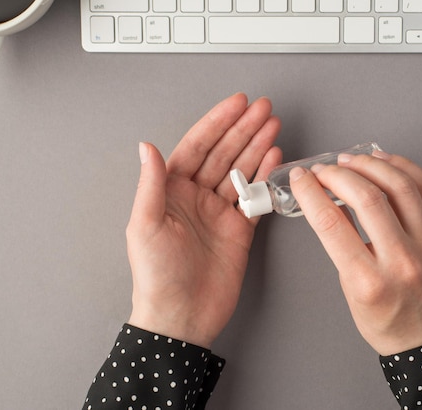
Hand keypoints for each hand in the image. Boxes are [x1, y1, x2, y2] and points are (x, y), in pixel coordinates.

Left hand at [126, 93, 281, 348]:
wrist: (182, 317)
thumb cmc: (157, 276)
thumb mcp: (146, 225)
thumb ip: (151, 184)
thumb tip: (147, 146)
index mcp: (171, 191)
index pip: (197, 146)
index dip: (217, 123)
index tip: (236, 104)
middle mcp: (196, 197)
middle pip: (224, 153)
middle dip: (244, 129)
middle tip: (264, 108)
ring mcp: (219, 212)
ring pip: (242, 171)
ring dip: (258, 147)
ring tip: (273, 126)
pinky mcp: (239, 229)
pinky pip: (255, 197)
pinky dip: (266, 177)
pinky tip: (275, 159)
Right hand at [289, 151, 421, 355]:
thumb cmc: (387, 322)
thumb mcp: (350, 290)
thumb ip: (341, 246)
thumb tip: (328, 201)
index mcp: (369, 281)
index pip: (331, 223)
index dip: (310, 192)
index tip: (301, 179)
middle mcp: (401, 260)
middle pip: (367, 198)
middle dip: (337, 174)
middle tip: (323, 169)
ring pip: (399, 186)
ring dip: (370, 164)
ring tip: (350, 159)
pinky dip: (404, 167)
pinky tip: (385, 161)